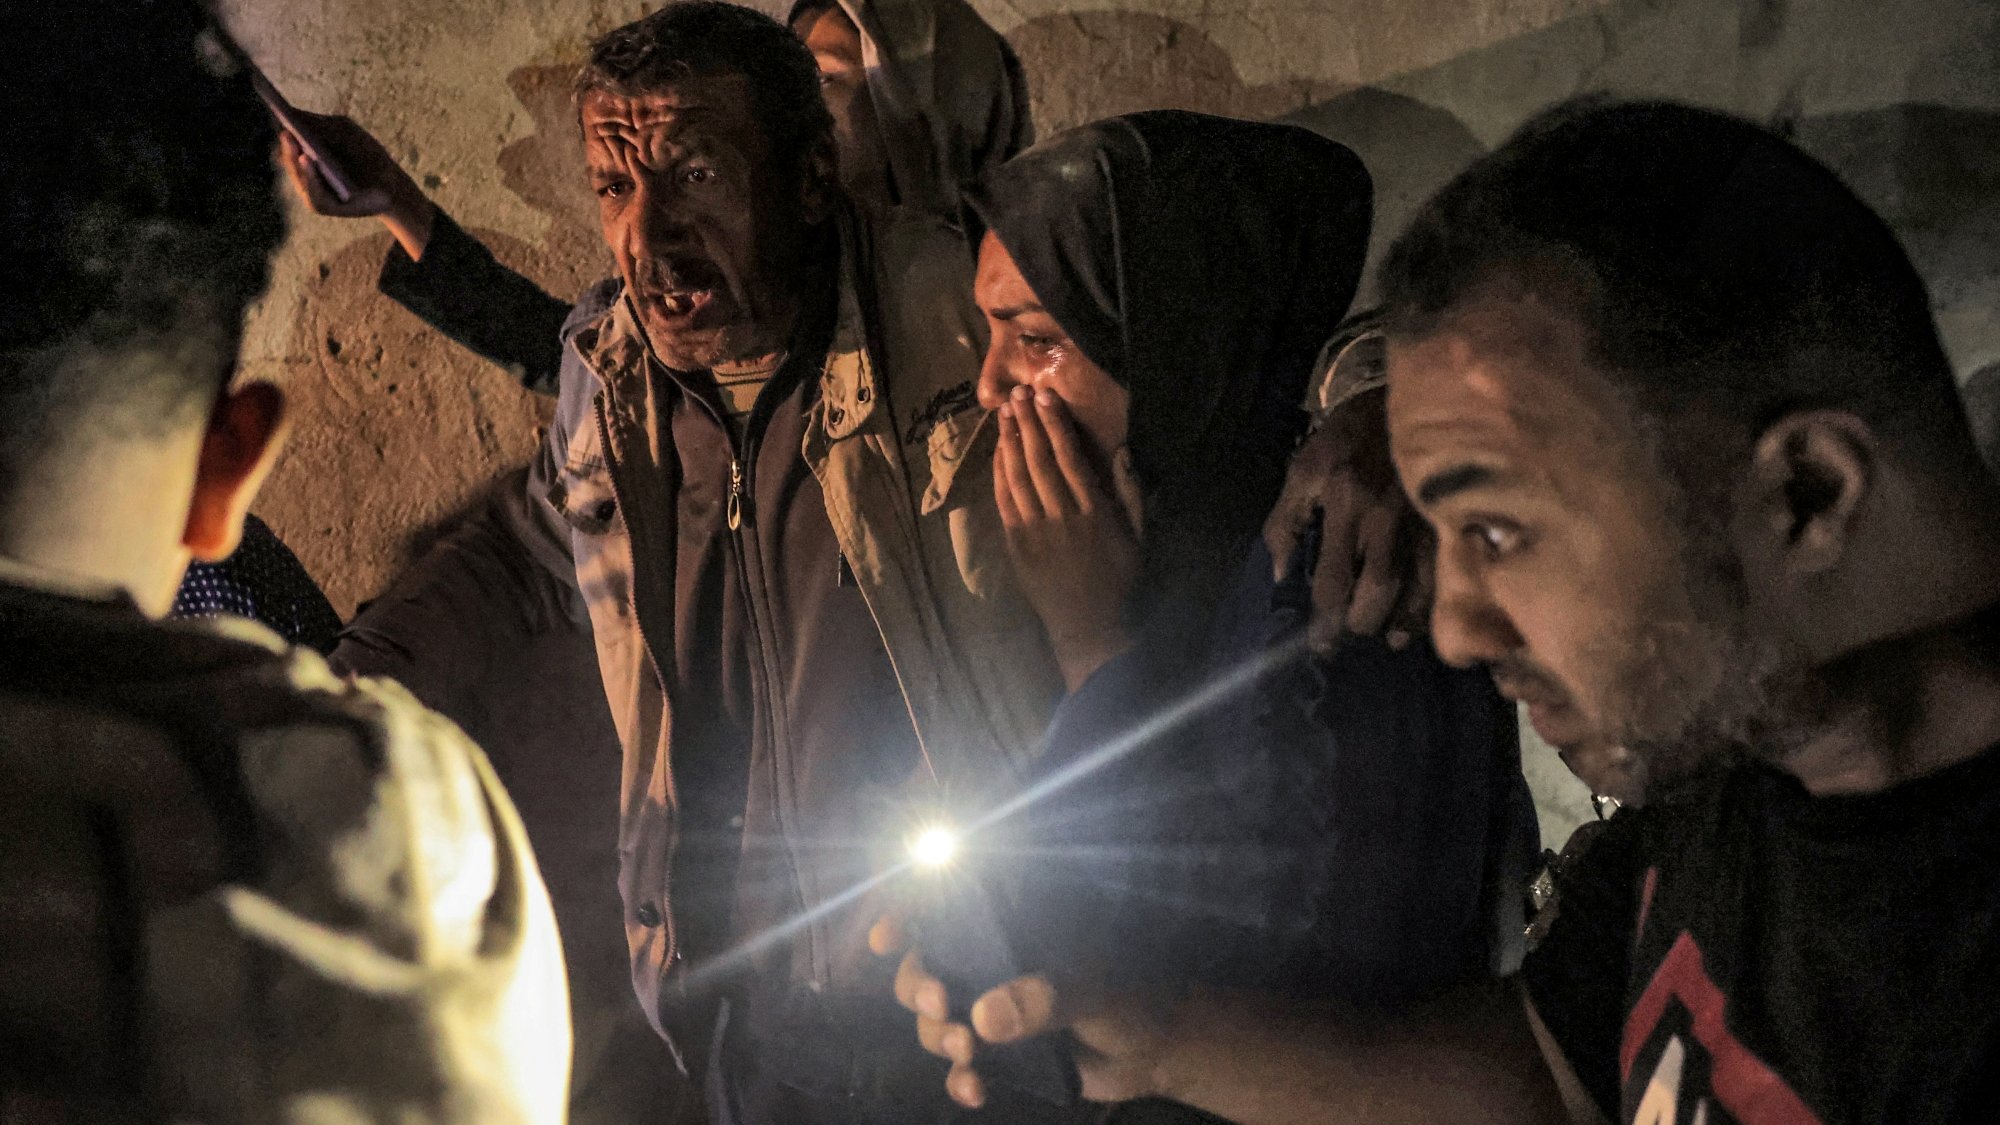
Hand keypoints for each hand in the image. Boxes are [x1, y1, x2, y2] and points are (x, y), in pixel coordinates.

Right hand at [277, 112, 434, 259]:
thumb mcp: (347, 134)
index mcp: (307, 156)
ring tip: (295, 144)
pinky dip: (311, 177)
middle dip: (288, 145)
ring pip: (299, 177)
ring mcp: (313, 191)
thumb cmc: (368, 156)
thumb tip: (294, 113)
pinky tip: (308, 160)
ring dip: (296, 162)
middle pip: (290, 159)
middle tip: (285, 130)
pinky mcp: (324, 207)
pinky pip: (314, 193)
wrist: (392, 187)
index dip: (282, 128)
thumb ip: (323, 125)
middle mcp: (305, 175)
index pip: (289, 142)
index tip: (273, 110)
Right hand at [870, 917, 1172, 1108]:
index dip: (909, 916)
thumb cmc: (1129, 994)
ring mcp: (991, 1008)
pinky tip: (975, 1092)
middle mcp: (991, 962)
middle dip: (919, 986)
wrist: (1154, 1051)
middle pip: (925, 965)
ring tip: (970, 1054)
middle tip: (941, 1005)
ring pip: (936, 1020)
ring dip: (940, 1037)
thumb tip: (984, 1019)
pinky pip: (961, 1067)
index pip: (948, 908)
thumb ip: (1044, 999)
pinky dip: (960, 1080)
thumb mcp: (1092, 988)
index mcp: (1010, 927)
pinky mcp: (999, 1054)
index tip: (888, 938)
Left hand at [995, 386, 1139, 690]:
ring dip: (1009, 442)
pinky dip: (999, 475)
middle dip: (1027, 424)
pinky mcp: (1017, 547)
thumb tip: (1123, 452)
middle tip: (1017, 394)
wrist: (1091, 628)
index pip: (1070, 457)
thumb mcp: (1139, 537)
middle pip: (1039, 460)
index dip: (1055, 424)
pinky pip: (1004, 503)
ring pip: (1018, 477)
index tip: (1045, 397)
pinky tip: (996, 453)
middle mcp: (1062, 516)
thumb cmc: (1121, 581)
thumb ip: (1132, 494)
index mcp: (1094, 511)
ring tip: (1003, 413)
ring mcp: (1036, 532)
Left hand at [1263, 386, 1433, 652]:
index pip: (1332, 578)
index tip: (1320, 645)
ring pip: (1418, 586)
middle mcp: (1385, 516)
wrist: (1399, 394)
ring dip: (1403, 621)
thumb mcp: (1302, 471)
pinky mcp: (1447, 516)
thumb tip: (1281, 573)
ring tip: (1388, 639)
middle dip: (1362, 623)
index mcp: (1345, 503)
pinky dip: (1434, 600)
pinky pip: (1445, 569)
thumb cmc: (1343, 438)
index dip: (1324, 619)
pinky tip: (1425, 616)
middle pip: (1378, 589)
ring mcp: (1422, 517)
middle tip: (1351, 637)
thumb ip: (1286, 522)